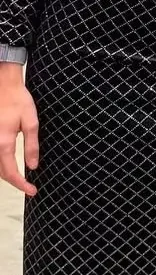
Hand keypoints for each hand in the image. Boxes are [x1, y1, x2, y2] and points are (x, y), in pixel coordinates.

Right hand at [0, 63, 38, 196]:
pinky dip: (1, 163)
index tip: (32, 191)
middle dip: (14, 181)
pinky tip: (9, 163)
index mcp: (3, 142)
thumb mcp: (31, 123)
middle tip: (28, 186)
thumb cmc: (18, 100)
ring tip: (20, 177)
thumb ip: (31, 146)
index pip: (11, 172)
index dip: (21, 185)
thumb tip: (32, 167)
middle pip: (0, 172)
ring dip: (6, 173)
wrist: (4, 83)